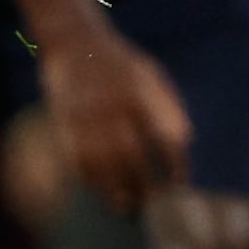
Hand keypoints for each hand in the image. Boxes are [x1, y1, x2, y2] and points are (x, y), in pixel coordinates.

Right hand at [31, 0, 190, 217]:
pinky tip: (98, 189)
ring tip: (125, 207)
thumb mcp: (152, 76)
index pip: (164, 135)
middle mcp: (114, 105)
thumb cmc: (121, 65)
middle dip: (143, 182)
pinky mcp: (64, 121)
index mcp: (143, 94)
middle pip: (131, 153)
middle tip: (153, 204)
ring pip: (101, 161)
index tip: (180, 184)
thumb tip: (184, 143)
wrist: (74, 42)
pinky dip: (87, 177)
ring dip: (113, 188)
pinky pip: (75, 156)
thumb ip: (169, 107)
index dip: (174, 164)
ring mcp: (86, 114)